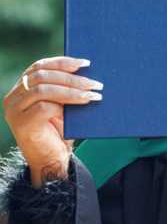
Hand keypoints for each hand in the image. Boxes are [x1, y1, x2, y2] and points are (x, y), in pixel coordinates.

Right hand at [2, 57, 102, 186]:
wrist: (52, 161)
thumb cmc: (60, 132)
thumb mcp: (62, 106)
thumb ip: (64, 90)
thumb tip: (88, 72)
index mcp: (21, 89)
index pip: (39, 67)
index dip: (62, 62)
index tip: (85, 63)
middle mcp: (14, 97)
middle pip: (42, 76)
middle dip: (72, 78)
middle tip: (95, 83)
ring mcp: (15, 110)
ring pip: (43, 89)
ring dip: (72, 90)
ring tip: (93, 95)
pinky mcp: (21, 123)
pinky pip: (44, 107)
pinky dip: (64, 105)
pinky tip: (81, 106)